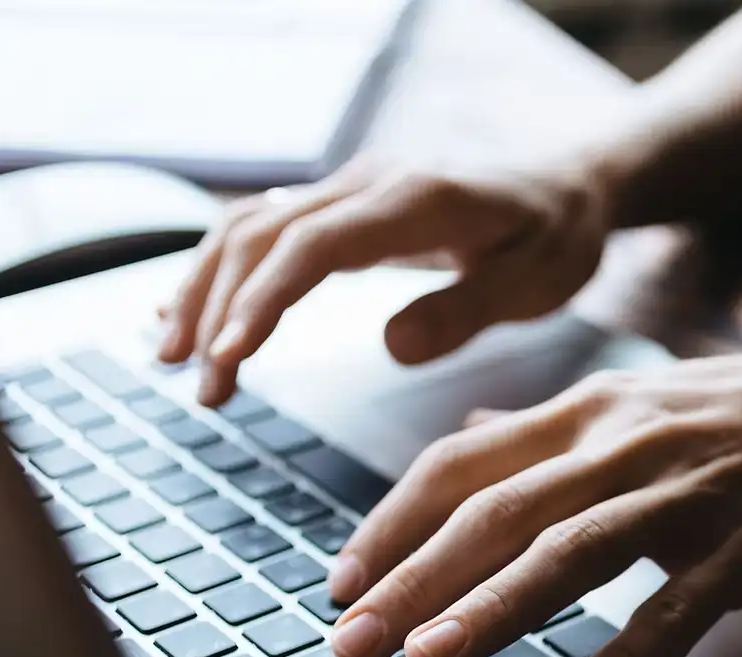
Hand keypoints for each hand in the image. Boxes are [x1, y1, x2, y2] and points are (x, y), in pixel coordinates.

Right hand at [157, 155, 610, 405]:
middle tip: (202, 388)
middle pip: (265, 234)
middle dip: (219, 308)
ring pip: (251, 226)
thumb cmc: (557, 235)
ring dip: (204, 288)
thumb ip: (468, 310)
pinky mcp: (345, 205)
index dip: (265, 299)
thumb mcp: (539, 280)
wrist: (568, 183)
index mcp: (418, 200)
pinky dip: (221, 269)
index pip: (317, 243)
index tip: (230, 356)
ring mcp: (352, 189)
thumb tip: (393, 348)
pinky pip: (266, 227)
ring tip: (173, 360)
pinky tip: (189, 311)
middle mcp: (371, 183)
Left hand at [326, 338, 741, 656]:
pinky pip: (677, 609)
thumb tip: (475, 433)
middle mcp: (632, 441)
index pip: (464, 462)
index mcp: (598, 407)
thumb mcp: (653, 399)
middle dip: (410, 580)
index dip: (392, 524)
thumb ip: (557, 426)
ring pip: (571, 550)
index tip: (343, 580)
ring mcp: (694, 492)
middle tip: (349, 644)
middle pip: (497, 510)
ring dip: (491, 609)